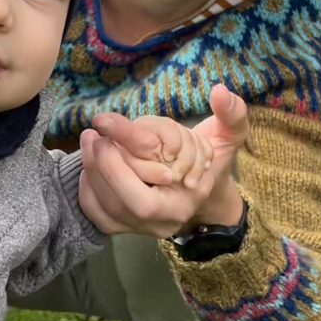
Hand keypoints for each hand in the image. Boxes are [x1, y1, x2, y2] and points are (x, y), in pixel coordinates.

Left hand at [78, 84, 248, 237]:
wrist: (204, 195)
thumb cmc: (212, 162)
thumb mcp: (228, 136)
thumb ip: (231, 114)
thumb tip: (220, 91)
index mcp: (184, 205)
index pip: (144, 199)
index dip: (118, 170)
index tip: (103, 129)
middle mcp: (161, 223)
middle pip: (119, 206)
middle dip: (101, 168)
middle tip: (92, 134)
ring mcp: (141, 229)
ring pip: (104, 210)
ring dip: (91, 173)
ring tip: (89, 140)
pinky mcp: (124, 227)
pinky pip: (97, 215)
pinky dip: (88, 189)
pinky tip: (90, 162)